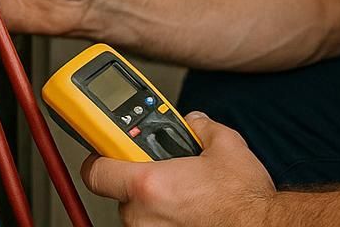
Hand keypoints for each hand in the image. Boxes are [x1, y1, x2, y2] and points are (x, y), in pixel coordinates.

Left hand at [82, 112, 277, 226]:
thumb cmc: (244, 201)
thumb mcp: (226, 146)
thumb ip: (200, 127)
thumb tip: (193, 123)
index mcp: (148, 184)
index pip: (96, 170)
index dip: (101, 154)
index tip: (106, 146)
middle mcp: (142, 215)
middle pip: (121, 189)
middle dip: (140, 175)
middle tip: (166, 167)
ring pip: (139, 211)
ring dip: (155, 199)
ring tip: (186, 190)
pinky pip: (155, 225)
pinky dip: (167, 216)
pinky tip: (191, 208)